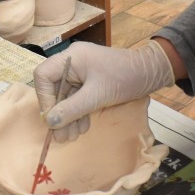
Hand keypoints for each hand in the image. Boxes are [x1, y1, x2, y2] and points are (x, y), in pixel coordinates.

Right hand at [34, 41, 174, 142]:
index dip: (44, 97)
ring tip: (72, 136)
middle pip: (54, 89)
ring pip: (66, 97)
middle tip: (61, 136)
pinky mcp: (90, 83)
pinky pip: (77, 99)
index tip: (51, 118)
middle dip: (58, 113)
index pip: (43, 75)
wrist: (151, 74)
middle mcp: (73, 63)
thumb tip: (50, 122)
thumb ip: (72, 109)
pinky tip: (82, 128)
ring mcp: (81, 73)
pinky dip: (78, 114)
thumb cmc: (124, 78)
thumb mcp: (97, 95)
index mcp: (71, 58)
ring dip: (68, 117)